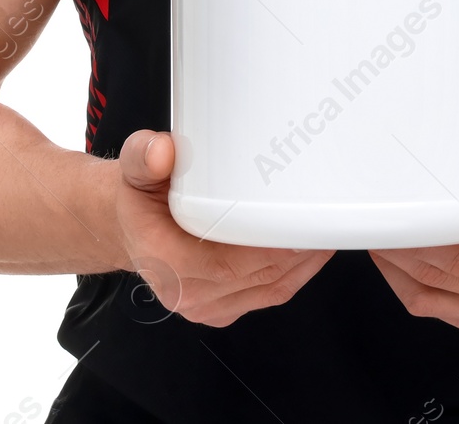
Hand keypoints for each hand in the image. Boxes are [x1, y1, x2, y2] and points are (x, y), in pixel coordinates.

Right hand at [111, 128, 335, 327]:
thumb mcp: (134, 166)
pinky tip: (312, 247)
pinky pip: (269, 293)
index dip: (272, 246)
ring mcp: (209, 306)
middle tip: (329, 216)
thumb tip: (161, 151)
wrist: (130, 226)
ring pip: (271, 288)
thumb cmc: (139, 198)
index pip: (230, 264)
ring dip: (305, 261)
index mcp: (167, 262)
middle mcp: (188, 293)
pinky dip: (296, 272)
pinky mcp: (225, 306)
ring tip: (328, 228)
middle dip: (299, 249)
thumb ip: (143, 155)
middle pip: (260, 276)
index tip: (301, 222)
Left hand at [369, 114, 458, 330]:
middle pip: (440, 275)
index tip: (401, 216)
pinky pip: (428, 305)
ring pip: (427, 293)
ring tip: (377, 232)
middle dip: (402, 248)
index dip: (428, 241)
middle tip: (377, 217)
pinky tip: (390, 257)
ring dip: (395, 266)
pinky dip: (401, 283)